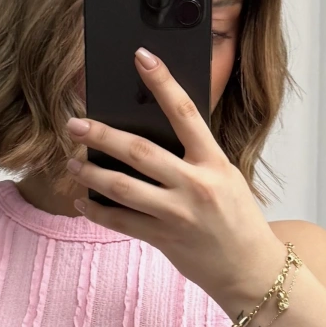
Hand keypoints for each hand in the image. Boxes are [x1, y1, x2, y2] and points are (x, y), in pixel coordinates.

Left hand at [65, 48, 286, 314]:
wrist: (250, 270)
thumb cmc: (238, 220)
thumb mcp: (225, 177)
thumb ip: (194, 158)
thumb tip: (149, 136)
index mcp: (214, 162)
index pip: (185, 112)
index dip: (163, 82)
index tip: (142, 56)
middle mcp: (195, 185)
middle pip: (139, 151)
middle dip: (102, 134)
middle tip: (75, 123)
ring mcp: (178, 214)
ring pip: (122, 187)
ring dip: (92, 173)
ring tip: (74, 163)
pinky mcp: (164, 239)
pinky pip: (121, 222)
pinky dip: (97, 210)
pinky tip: (83, 200)